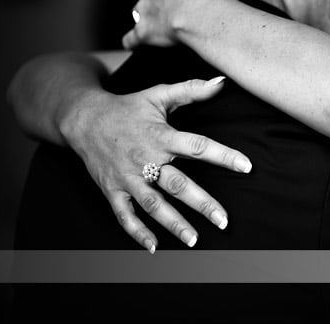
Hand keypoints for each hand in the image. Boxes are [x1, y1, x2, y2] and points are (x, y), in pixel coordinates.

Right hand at [61, 76, 250, 251]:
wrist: (83, 118)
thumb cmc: (128, 107)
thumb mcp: (158, 95)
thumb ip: (191, 90)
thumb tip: (221, 82)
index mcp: (161, 135)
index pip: (197, 146)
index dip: (223, 156)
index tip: (246, 166)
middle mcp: (145, 159)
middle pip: (177, 183)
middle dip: (202, 203)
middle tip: (224, 220)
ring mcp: (127, 177)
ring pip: (153, 204)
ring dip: (174, 223)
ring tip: (194, 239)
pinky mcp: (112, 190)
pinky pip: (125, 215)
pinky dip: (137, 232)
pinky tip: (154, 247)